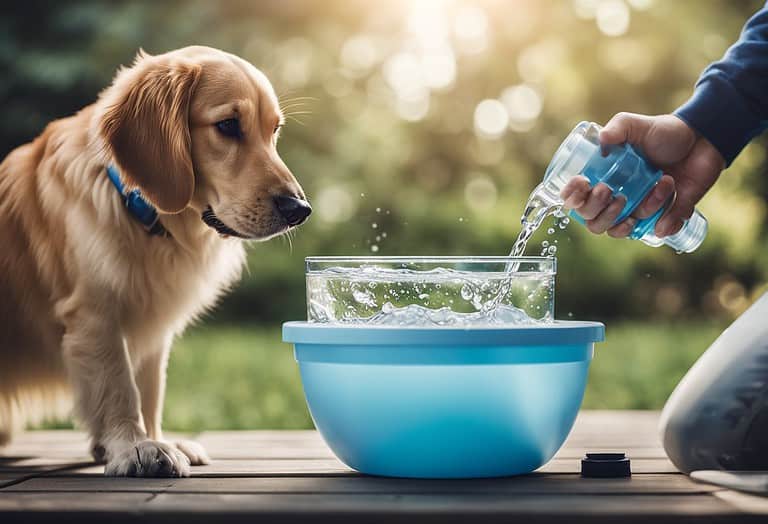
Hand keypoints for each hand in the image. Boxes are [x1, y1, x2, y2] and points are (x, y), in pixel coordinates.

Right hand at [559, 113, 724, 237]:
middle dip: (601, 211)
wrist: (702, 138)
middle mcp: (616, 199)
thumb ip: (617, 128)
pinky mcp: (664, 216)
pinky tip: (673, 197)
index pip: (576, 200)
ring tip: (663, 182)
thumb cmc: (664, 132)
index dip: (572, 198)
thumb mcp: (635, 124)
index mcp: (603, 179)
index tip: (582, 184)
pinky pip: (658, 230)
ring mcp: (639, 210)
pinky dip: (665, 221)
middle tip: (612, 191)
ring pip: (626, 227)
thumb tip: (602, 139)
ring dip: (643, 208)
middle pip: (594, 222)